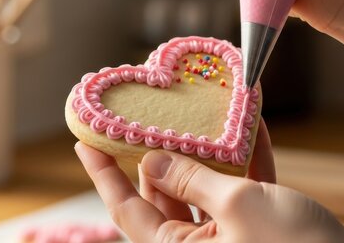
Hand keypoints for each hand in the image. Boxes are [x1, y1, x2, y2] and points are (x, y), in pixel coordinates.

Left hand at [75, 125, 343, 242]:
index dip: (103, 174)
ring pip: (203, 188)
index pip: (127, 210)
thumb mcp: (236, 205)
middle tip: (148, 114)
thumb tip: (153, 160)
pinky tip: (250, 125)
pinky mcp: (259, 227)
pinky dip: (245, 160)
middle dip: (159, 152)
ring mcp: (230, 237)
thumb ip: (191, 179)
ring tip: (198, 113)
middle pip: (163, 194)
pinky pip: (242, 189)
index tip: (84, 142)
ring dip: (207, 151)